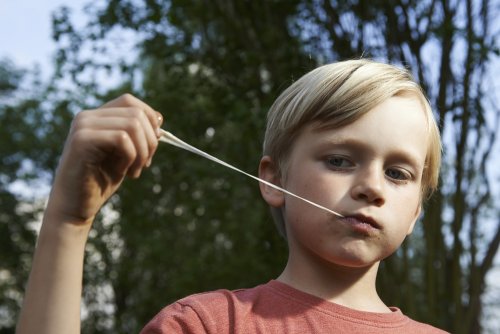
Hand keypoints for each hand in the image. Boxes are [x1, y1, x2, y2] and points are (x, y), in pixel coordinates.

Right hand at [46, 94, 161, 225]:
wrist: (75, 206)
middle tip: (146, 164)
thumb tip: (159, 119)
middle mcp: (87, 117)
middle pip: (135, 113)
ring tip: (135, 171)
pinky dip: (130, 157)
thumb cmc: (100, 181)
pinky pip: (122, 138)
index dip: (148, 118)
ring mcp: (83, 126)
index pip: (129, 101)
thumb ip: (138, 135)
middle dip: (150, 141)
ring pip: (132, 124)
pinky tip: (123, 172)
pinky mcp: (82, 140)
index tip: (154, 142)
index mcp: (96, 117)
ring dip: (142, 152)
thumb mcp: (126, 154)